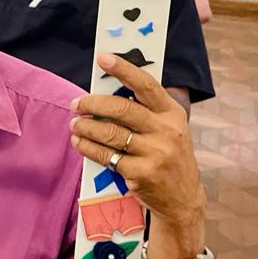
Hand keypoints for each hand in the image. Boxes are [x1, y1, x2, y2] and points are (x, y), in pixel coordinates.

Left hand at [69, 54, 204, 256]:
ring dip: (85, 127)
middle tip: (76, 104)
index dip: (124, 69)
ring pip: (110, 133)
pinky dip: (87, 148)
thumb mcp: (169, 130)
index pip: (146, 85)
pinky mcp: (141, 174)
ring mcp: (155, 154)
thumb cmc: (169, 157)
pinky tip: (79, 144)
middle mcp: (166, 131)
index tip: (103, 58)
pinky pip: (106, 156)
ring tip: (74, 125)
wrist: (183, 200)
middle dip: (92, 104)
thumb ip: (147, 111)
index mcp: (173, 114)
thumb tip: (107, 90)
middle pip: (121, 109)